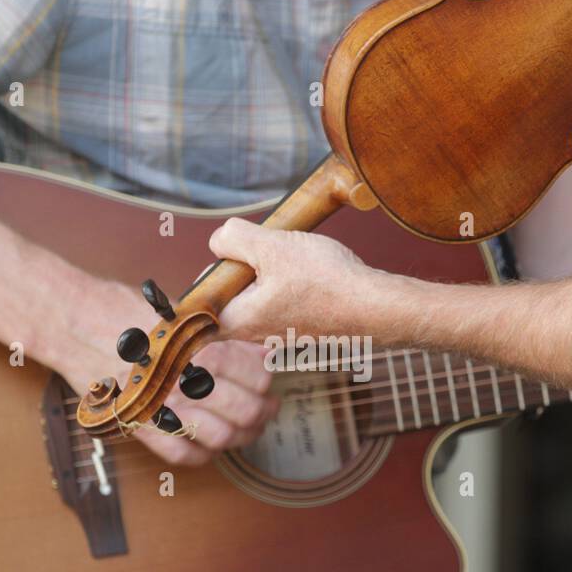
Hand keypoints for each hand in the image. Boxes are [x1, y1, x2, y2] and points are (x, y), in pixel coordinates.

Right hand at [58, 281, 278, 466]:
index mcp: (203, 346)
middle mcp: (189, 377)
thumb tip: (258, 349)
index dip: (268, 384)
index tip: (268, 385)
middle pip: (247, 409)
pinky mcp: (142, 424)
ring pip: (222, 436)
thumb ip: (219, 332)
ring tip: (242, 432)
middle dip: (262, 415)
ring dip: (237, 437)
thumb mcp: (179, 310)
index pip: (258, 375)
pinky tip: (207, 447)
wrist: (74, 322)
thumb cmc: (125, 312)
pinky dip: (202, 455)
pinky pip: (183, 453)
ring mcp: (165, 405)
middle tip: (265, 413)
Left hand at [207, 217, 377, 340]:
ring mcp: (278, 331)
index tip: (226, 259)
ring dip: (266, 271)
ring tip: (291, 258)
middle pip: (227, 295)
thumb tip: (218, 241)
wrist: (374, 306)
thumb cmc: (326, 283)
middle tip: (263, 251)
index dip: (203, 279)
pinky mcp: (299, 325)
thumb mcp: (272, 247)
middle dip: (239, 267)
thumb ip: (234, 239)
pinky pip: (280, 298)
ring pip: (255, 294)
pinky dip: (288, 280)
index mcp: (237, 320)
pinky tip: (309, 269)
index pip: (196, 308)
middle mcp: (254, 333)